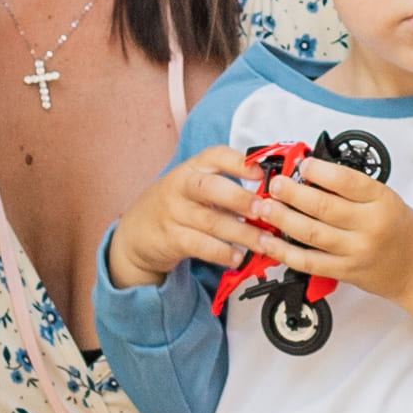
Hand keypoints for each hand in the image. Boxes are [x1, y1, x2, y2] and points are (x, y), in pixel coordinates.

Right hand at [105, 147, 298, 290]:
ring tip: (265, 242)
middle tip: (267, 210)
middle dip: (241, 198)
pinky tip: (239, 257)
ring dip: (242, 233)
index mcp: (194, 168)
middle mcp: (181, 186)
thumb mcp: (197, 188)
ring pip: (210, 221)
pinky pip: (199, 245)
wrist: (137, 233)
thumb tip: (275, 194)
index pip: (216, 155)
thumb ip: (229, 187)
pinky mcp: (170, 238)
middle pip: (210, 188)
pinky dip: (222, 252)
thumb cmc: (179, 206)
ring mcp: (174, 213)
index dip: (240, 162)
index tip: (263, 173)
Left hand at [272, 156, 412, 333]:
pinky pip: (309, 261)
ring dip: (283, 219)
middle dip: (292, 193)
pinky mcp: (345, 272)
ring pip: (311, 233)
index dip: (320, 171)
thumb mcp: (386, 199)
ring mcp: (356, 251)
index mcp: (382, 201)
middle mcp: (370, 226)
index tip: (302, 165)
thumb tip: (311, 176)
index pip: (347, 181)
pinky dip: (284, 252)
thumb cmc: (401, 230)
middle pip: (324, 206)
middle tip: (276, 185)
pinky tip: (269, 242)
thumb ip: (353, 190)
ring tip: (265, 207)